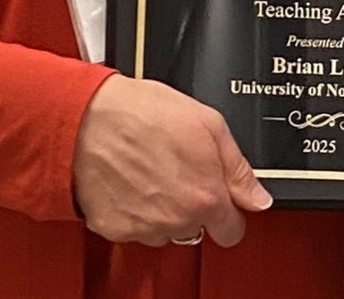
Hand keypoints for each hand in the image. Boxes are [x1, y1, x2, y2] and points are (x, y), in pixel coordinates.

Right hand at [72, 75, 271, 246]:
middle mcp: (176, 220)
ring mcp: (144, 228)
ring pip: (164, 229)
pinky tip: (130, 180)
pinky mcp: (114, 229)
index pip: (232, 231)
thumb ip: (238, 167)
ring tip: (150, 170)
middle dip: (192, 205)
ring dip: (162, 209)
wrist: (85, 118)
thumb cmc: (141, 112)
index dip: (228, 212)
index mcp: (205, 196)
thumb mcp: (207, 122)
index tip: (220, 200)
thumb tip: (258, 197)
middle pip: (196, 228)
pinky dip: (133, 211)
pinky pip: (134, 228)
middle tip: (177, 170)